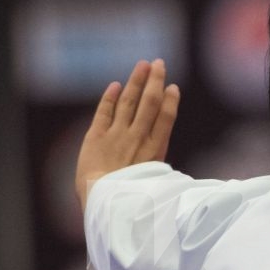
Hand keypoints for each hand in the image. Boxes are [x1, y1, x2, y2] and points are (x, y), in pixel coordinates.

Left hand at [76, 58, 180, 209]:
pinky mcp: (96, 138)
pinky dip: (110, 97)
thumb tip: (163, 153)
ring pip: (129, 101)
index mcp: (155, 151)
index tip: (173, 87)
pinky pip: (104, 112)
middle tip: (159, 63)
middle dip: (155, 81)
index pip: (166, 118)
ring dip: (136, 81)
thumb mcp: (154, 183)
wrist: (106, 206)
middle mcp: (138, 139)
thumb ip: (156, 164)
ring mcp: (117, 136)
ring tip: (143, 65)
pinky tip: (116, 85)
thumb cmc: (131, 201)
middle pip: (150, 103)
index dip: (170, 101)